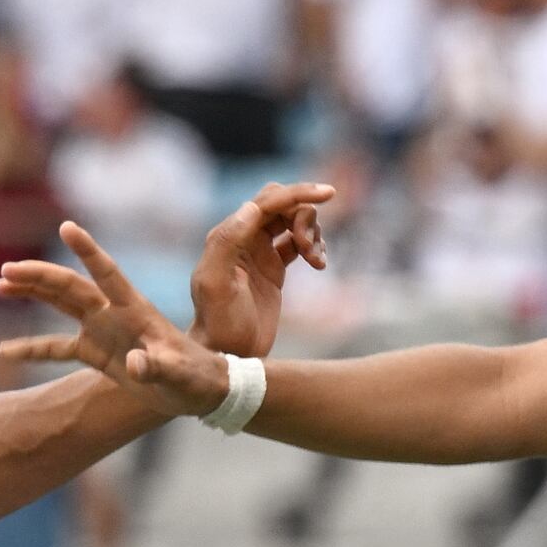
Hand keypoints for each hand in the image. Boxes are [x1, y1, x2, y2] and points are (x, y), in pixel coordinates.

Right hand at [0, 223, 206, 395]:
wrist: (200, 390)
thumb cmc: (196, 377)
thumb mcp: (179, 374)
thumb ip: (157, 367)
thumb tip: (134, 364)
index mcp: (135, 309)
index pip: (107, 273)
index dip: (88, 250)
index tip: (66, 227)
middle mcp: (114, 313)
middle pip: (70, 286)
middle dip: (39, 276)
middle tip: (7, 269)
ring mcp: (102, 330)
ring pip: (60, 304)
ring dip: (32, 293)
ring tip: (0, 284)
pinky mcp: (96, 352)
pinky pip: (57, 347)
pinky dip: (33, 348)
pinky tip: (5, 350)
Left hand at [188, 178, 337, 354]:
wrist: (228, 354)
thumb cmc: (219, 323)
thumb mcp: (216, 285)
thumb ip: (227, 243)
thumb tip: (252, 208)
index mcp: (229, 236)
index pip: (267, 201)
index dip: (298, 193)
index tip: (329, 193)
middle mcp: (243, 238)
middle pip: (282, 203)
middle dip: (305, 215)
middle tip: (309, 248)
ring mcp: (259, 251)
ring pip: (293, 219)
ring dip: (311, 232)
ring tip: (315, 260)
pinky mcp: (273, 266)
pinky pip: (298, 241)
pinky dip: (314, 246)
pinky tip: (319, 264)